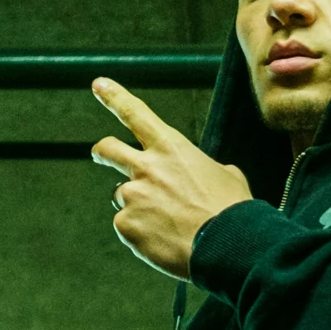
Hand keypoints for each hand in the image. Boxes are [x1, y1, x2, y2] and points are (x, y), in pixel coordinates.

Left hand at [91, 77, 250, 277]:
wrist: (226, 245)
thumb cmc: (231, 210)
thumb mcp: (227, 176)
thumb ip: (205, 170)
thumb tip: (206, 176)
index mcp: (171, 148)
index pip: (135, 113)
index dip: (114, 96)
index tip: (99, 84)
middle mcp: (145, 168)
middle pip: (108, 150)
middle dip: (102, 152)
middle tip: (100, 156)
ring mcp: (132, 197)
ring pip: (123, 198)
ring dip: (138, 207)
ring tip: (166, 223)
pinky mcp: (126, 226)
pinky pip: (127, 228)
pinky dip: (141, 234)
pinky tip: (164, 240)